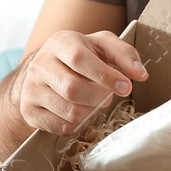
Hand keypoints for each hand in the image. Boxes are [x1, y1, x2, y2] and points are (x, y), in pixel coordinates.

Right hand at [14, 30, 147, 135]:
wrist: (42, 70)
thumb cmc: (79, 56)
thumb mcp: (101, 45)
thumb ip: (124, 54)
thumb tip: (141, 74)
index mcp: (59, 43)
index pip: (79, 59)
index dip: (105, 76)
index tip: (126, 87)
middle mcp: (40, 64)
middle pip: (73, 89)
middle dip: (98, 97)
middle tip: (108, 96)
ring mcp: (31, 89)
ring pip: (69, 111)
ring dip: (90, 111)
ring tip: (93, 102)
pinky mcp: (29, 110)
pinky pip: (61, 127)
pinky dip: (78, 124)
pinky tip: (80, 112)